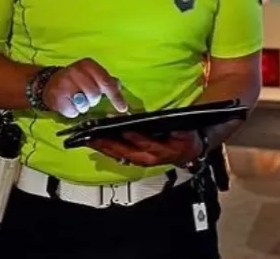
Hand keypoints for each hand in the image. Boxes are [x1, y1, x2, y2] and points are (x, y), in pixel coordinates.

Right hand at [42, 58, 127, 117]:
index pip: (106, 82)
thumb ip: (106, 80)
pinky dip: (73, 111)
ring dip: (83, 106)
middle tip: (86, 96)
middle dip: (93, 100)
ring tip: (77, 99)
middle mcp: (75, 71)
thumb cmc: (75, 80)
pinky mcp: (57, 97)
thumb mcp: (92, 75)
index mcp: (88, 64)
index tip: (122, 108)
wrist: (49, 83)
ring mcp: (64, 83)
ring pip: (85, 104)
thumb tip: (118, 86)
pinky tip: (69, 103)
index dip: (115, 97)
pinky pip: (73, 111)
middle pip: (95, 94)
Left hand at [89, 131, 203, 167]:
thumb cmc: (184, 139)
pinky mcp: (136, 160)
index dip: (136, 138)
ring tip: (91, 140)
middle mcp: (149, 158)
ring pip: (120, 155)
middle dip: (110, 145)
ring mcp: (141, 160)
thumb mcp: (183, 131)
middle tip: (95, 137)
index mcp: (162, 150)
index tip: (124, 131)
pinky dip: (108, 151)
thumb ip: (172, 126)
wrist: (188, 153)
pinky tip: (99, 145)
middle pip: (127, 152)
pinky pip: (120, 156)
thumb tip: (157, 119)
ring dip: (105, 148)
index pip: (147, 144)